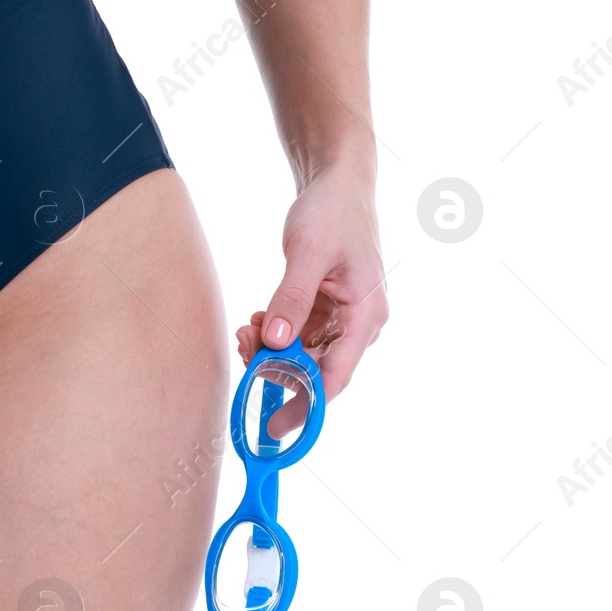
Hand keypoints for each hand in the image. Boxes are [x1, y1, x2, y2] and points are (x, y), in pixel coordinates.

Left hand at [236, 166, 387, 436]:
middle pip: (317, 372)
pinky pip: (299, 338)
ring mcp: (343, 320)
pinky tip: (258, 319)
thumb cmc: (332, 212)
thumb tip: (274, 343)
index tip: (274, 427)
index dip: (305, 407)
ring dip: (273, 351)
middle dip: (277, 369)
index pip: (335, 378)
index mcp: (366, 317)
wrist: (338, 183)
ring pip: (304, 357)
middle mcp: (359, 326)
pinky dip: (276, 335)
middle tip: (245, 348)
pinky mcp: (326, 311)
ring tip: (248, 327)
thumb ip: (291, 299)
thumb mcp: (308, 253)